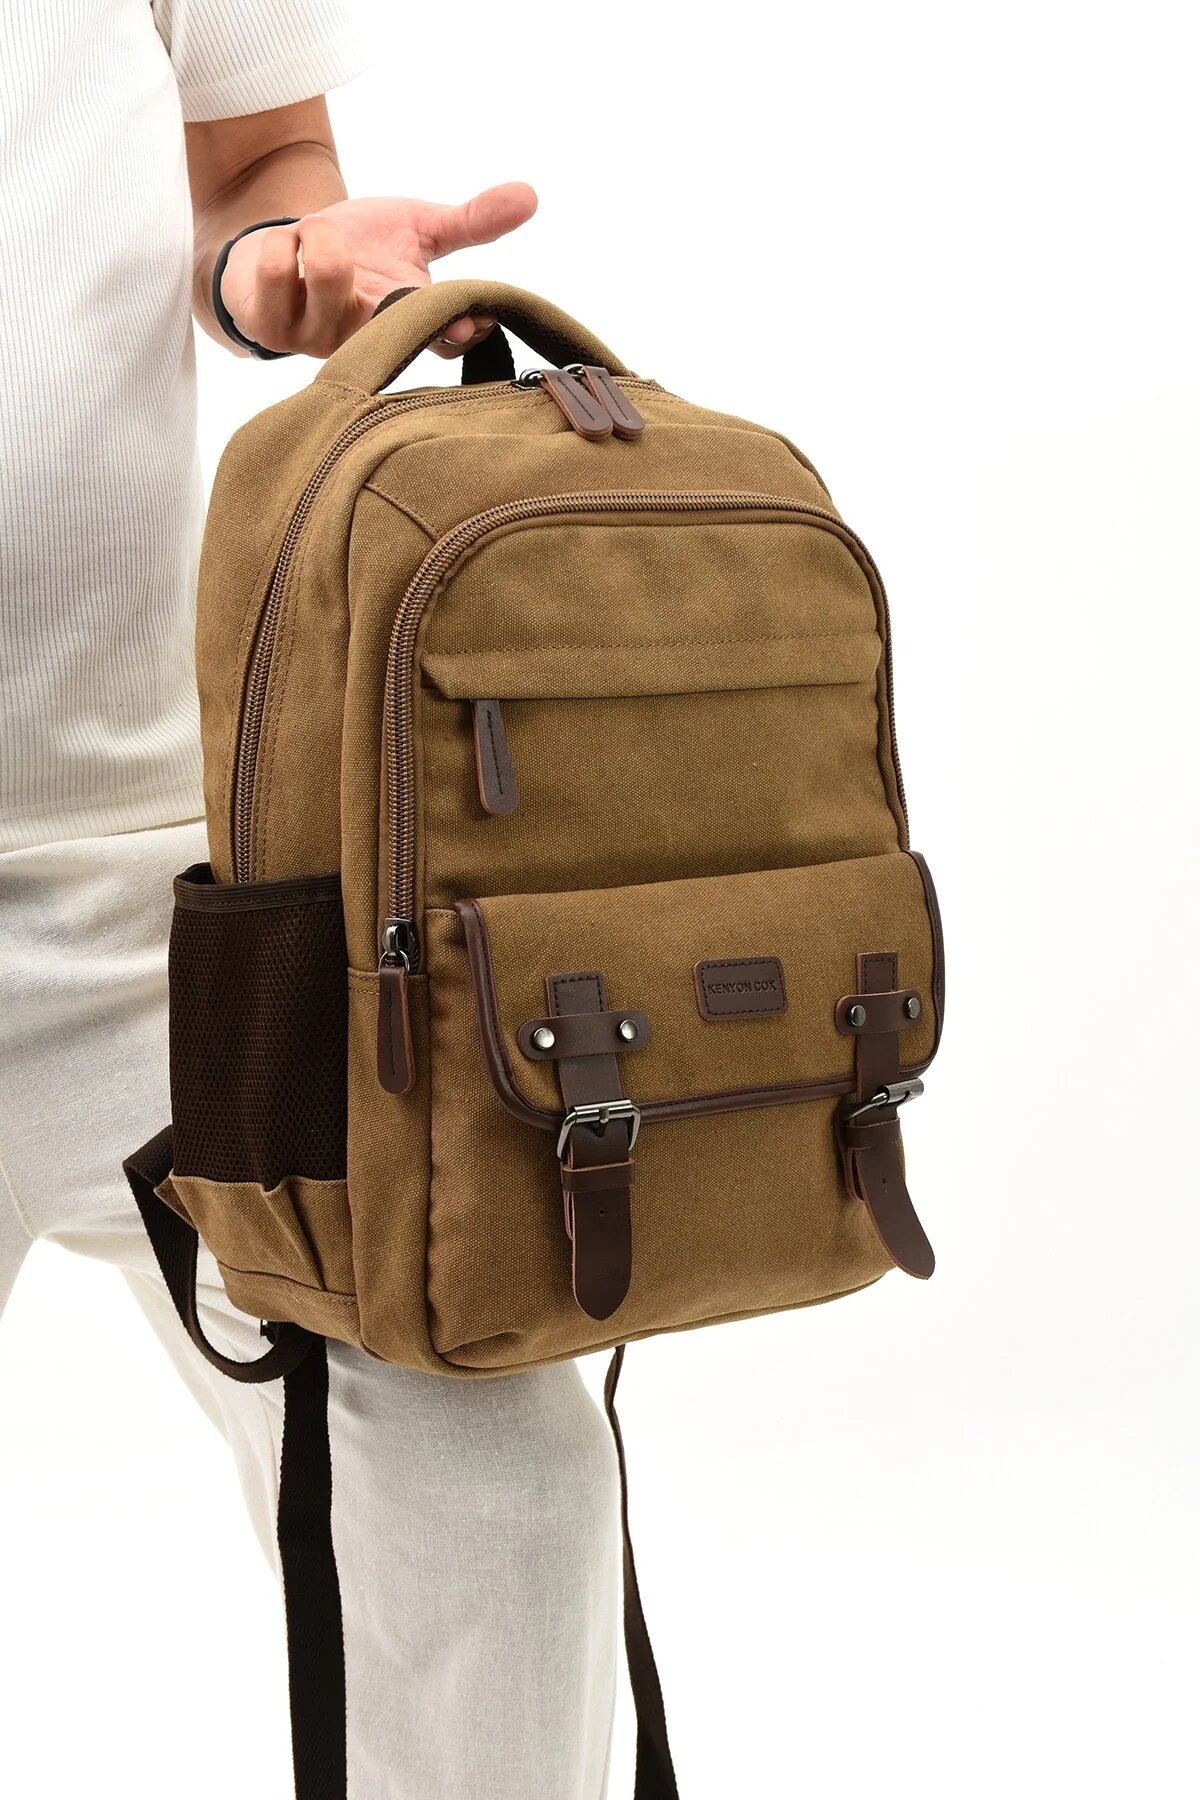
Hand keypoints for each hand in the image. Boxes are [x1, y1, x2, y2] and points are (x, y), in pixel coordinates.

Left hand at [219, 182, 537, 358]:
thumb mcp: (420, 228)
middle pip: (392, 332)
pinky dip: (282, 239)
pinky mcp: (270, 326)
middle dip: (400, 307)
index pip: (444, 342)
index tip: (474, 317)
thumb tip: (530, 195)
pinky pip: (276, 267)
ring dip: (323, 235)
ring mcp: (317, 337)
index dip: (459, 333)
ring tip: (320, 234)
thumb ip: (473, 220)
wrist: (288, 252)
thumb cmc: (362, 247)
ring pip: (326, 275)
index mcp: (408, 322)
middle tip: (403, 286)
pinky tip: (286, 247)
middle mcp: (367, 339)